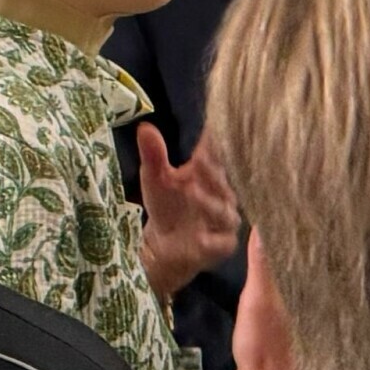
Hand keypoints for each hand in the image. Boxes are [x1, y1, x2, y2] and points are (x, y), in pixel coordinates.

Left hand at [135, 123, 240, 298]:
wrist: (163, 245)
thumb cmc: (165, 205)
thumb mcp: (154, 177)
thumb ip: (153, 154)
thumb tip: (144, 127)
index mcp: (208, 173)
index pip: (218, 153)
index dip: (219, 139)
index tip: (218, 124)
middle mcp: (222, 194)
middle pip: (223, 180)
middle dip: (213, 171)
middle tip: (200, 160)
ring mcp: (224, 219)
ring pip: (224, 210)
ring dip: (209, 202)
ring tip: (192, 191)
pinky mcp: (222, 245)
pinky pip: (222, 241)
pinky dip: (212, 239)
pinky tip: (201, 236)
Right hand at [186, 234, 298, 369]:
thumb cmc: (259, 341)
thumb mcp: (255, 301)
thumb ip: (258, 270)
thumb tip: (258, 233)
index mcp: (276, 307)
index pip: (267, 280)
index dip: (259, 263)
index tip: (252, 243)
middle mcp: (280, 323)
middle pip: (270, 297)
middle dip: (261, 281)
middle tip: (248, 263)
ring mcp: (276, 344)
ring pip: (269, 317)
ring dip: (260, 304)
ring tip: (249, 291)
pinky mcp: (267, 361)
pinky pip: (263, 333)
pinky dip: (258, 323)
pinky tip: (252, 328)